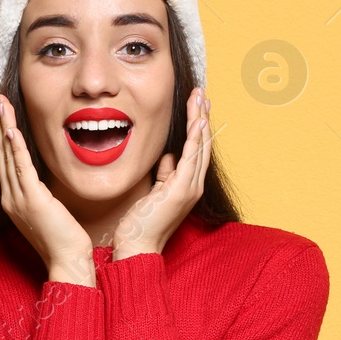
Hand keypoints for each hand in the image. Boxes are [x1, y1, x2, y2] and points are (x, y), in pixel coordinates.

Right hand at [0, 94, 94, 285]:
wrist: (67, 262)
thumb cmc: (63, 240)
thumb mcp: (49, 211)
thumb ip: (42, 194)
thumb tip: (44, 181)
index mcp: (14, 200)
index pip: (5, 161)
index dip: (2, 136)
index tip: (2, 115)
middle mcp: (11, 198)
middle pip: (1, 154)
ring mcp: (19, 199)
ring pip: (8, 156)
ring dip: (4, 127)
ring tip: (0, 104)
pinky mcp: (33, 200)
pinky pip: (22, 168)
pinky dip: (16, 147)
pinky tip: (11, 129)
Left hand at [108, 88, 211, 260]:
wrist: (137, 245)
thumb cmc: (142, 222)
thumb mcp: (154, 191)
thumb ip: (164, 174)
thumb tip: (168, 157)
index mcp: (187, 184)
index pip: (197, 149)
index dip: (197, 126)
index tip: (196, 105)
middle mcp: (194, 186)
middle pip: (203, 144)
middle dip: (202, 117)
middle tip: (201, 93)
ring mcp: (189, 189)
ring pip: (200, 147)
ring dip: (200, 121)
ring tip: (200, 99)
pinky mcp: (181, 191)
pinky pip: (192, 159)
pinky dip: (196, 139)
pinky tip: (198, 122)